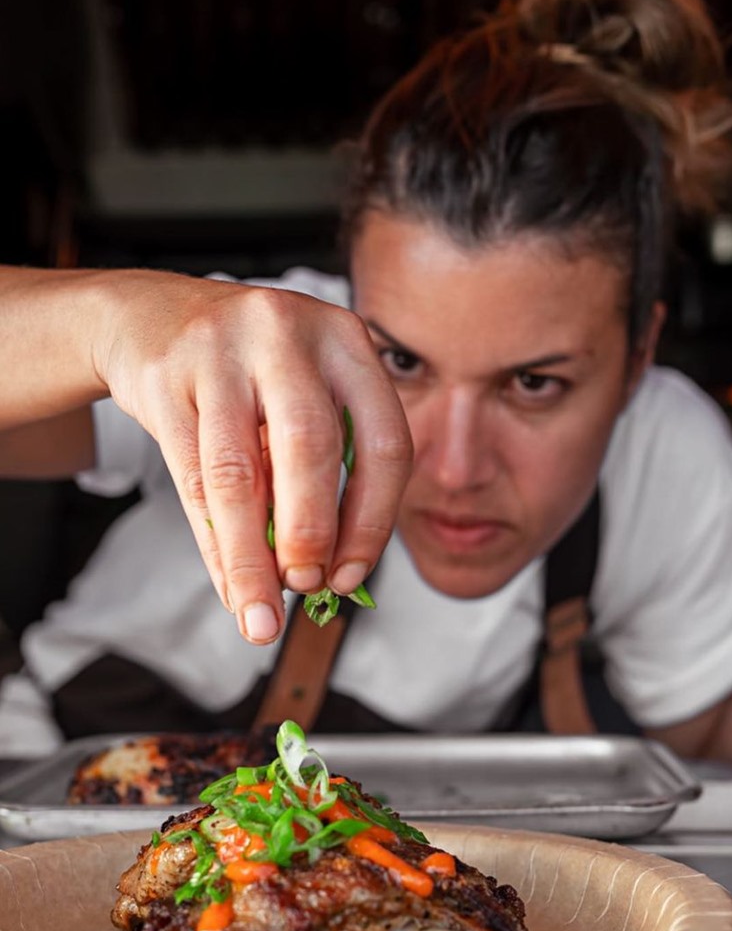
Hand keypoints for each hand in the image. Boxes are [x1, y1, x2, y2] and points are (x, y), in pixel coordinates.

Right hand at [95, 269, 412, 643]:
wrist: (147, 316)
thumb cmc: (244, 369)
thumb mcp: (298, 394)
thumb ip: (319, 467)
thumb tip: (328, 575)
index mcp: (345, 340)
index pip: (384, 442)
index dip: (372, 521)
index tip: (351, 576)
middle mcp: (288, 334)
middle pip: (311, 450)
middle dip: (311, 535)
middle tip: (306, 587)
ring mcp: (222, 350)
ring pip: (239, 474)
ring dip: (252, 558)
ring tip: (261, 614)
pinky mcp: (165, 378)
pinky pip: (191, 478)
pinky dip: (213, 542)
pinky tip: (227, 582)